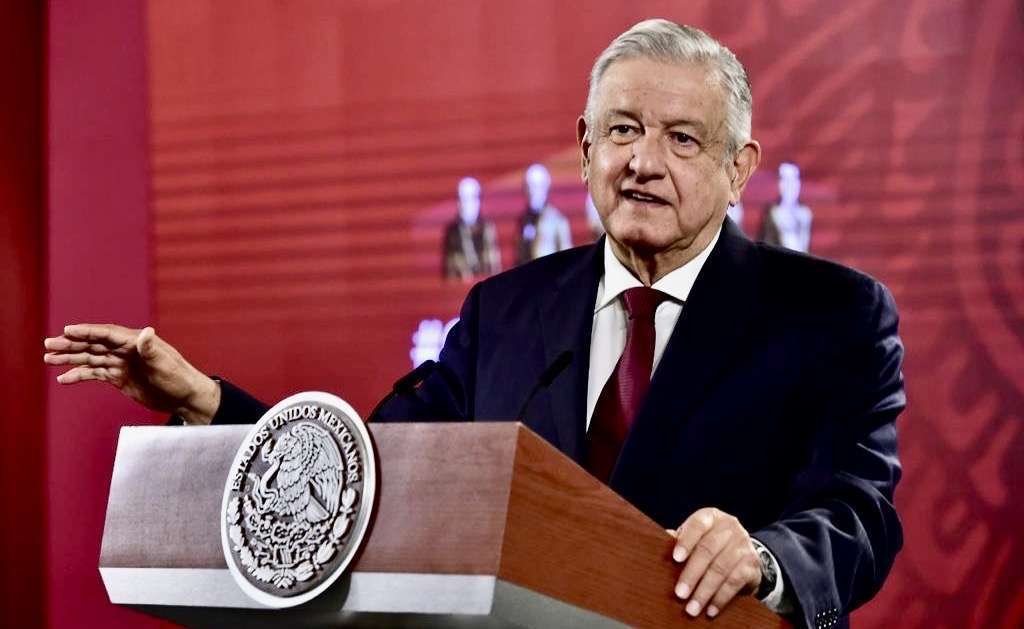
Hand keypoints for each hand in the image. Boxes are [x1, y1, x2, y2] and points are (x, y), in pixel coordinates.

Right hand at [43, 323, 219, 424]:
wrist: (184, 397)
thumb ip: (152, 349)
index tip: (67, 330)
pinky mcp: (119, 378)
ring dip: (70, 358)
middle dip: (71, 344)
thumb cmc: (179, 377)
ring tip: (49, 359)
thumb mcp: (166, 364)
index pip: (107, 333)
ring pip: (91, 357)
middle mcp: (126, 350)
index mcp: (136, 341)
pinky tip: (64, 378)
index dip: (88, 331)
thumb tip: (146, 332)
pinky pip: (95, 373)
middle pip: (94, 344)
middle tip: (48, 345)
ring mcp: (121, 363)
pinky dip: (79, 374)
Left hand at [669, 507, 761, 618]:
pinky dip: (721, 598)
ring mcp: (743, 545)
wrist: (743, 555)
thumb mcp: (696, 538)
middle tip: (680, 593)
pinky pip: (735, 582)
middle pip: (708, 550)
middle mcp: (729, 527)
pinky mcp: (752, 564)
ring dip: (705, 591)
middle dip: (692, 574)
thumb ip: (680, 539)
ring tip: (692, 607)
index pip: (698, 525)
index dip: (686, 541)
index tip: (675, 558)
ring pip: (721, 569)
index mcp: (711, 517)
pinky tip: (711, 609)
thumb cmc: (710, 545)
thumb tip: (661, 541)